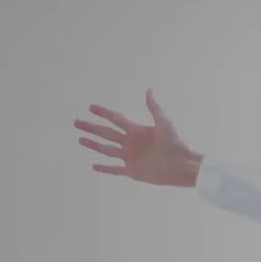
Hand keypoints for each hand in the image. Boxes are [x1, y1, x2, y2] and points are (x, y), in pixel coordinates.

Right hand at [74, 89, 202, 186]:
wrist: (183, 166)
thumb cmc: (177, 143)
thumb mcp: (165, 123)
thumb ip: (155, 108)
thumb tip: (149, 90)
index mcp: (138, 131)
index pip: (116, 119)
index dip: (104, 113)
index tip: (91, 107)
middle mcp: (132, 143)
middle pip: (107, 133)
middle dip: (92, 128)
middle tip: (76, 122)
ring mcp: (131, 157)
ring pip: (107, 150)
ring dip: (94, 145)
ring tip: (80, 139)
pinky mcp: (133, 171)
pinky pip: (115, 169)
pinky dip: (105, 168)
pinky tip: (94, 165)